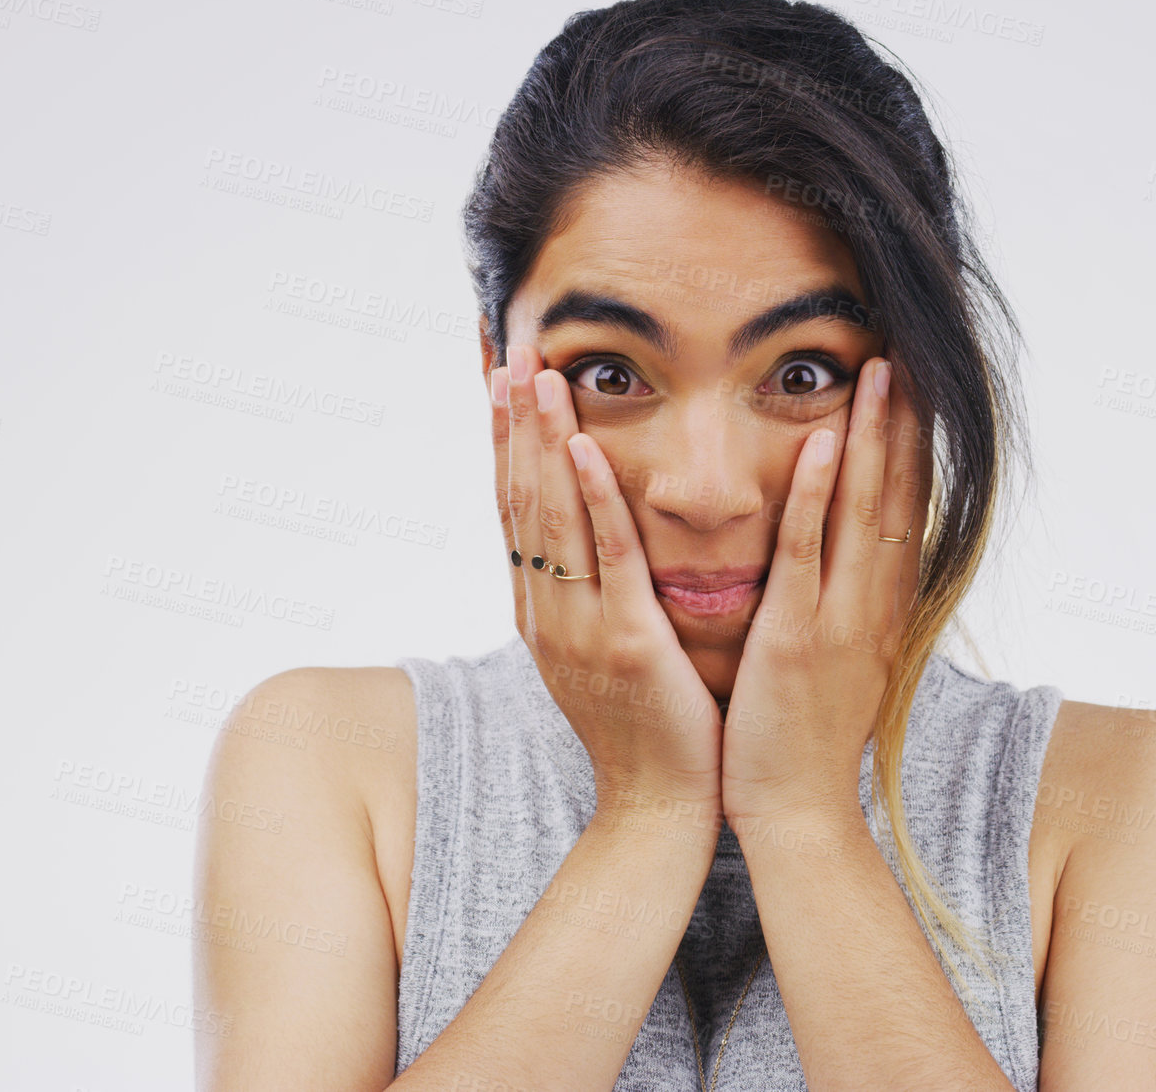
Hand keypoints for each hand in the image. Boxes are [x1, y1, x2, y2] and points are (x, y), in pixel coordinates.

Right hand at [490, 344, 723, 823]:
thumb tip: (589, 534)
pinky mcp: (628, 644)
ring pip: (554, 519)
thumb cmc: (647, 724)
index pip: (510, 506)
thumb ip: (591, 588)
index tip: (495, 374)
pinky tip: (589, 450)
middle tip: (507, 348)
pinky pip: (608, 561)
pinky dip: (595, 502)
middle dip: (512, 422)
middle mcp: (547, 612)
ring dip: (544, 442)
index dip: (500, 439)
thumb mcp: (601, 645)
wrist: (659, 807)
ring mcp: (581, 628)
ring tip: (537, 373)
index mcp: (541, 610)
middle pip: (519, 499)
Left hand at [719, 357, 932, 826]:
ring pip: (865, 514)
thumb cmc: (805, 739)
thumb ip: (845, 607)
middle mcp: (876, 607)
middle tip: (906, 352)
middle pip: (899, 498)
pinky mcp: (798, 641)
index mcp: (883, 610)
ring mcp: (842, 622)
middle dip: (903, 424)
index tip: (913, 387)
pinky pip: (810, 555)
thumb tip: (849, 562)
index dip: (913, 447)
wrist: (797, 814)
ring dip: (873, 438)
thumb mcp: (839, 662)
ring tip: (877, 370)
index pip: (906, 511)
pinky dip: (818, 496)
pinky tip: (824, 444)